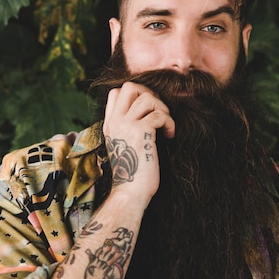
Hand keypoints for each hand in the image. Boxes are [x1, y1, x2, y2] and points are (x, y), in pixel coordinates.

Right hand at [103, 82, 174, 207]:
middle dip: (149, 94)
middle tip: (158, 112)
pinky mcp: (141, 132)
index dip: (136, 95)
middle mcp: (115, 121)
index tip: (148, 111)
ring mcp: (126, 125)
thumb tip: (148, 114)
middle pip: (130, 87)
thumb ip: (128, 128)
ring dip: (162, 109)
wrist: (131, 192)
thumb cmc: (133, 173)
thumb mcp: (125, 145)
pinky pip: (159, 115)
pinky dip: (169, 123)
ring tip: (165, 126)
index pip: (116, 93)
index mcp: (110, 124)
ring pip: (147, 98)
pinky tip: (169, 135)